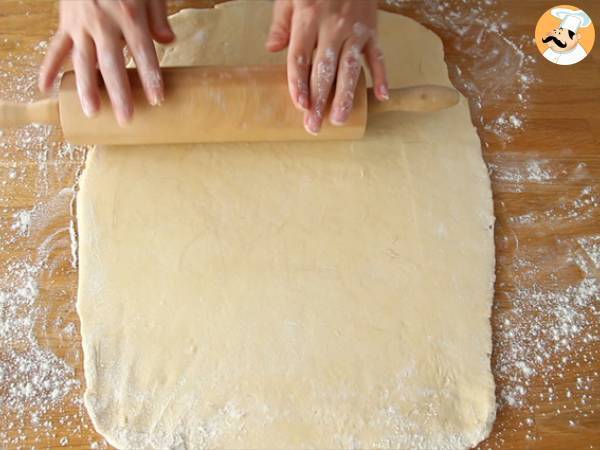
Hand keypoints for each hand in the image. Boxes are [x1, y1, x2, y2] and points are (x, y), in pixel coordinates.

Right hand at [39, 0, 174, 125]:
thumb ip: (158, 16)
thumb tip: (169, 40)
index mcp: (129, 15)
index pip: (143, 52)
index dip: (150, 77)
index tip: (157, 99)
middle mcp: (103, 22)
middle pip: (112, 63)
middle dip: (119, 93)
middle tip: (125, 118)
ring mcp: (82, 24)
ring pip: (83, 60)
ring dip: (87, 88)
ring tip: (92, 112)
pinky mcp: (66, 23)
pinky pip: (56, 48)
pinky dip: (49, 67)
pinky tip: (46, 87)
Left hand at [266, 0, 387, 134]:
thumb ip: (281, 22)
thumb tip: (271, 49)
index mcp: (308, 18)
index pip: (301, 57)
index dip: (299, 83)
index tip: (300, 105)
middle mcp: (333, 26)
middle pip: (325, 69)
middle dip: (320, 99)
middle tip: (314, 125)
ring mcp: (355, 30)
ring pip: (351, 67)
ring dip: (346, 95)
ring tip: (340, 119)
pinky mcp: (372, 30)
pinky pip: (378, 55)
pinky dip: (382, 75)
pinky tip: (380, 96)